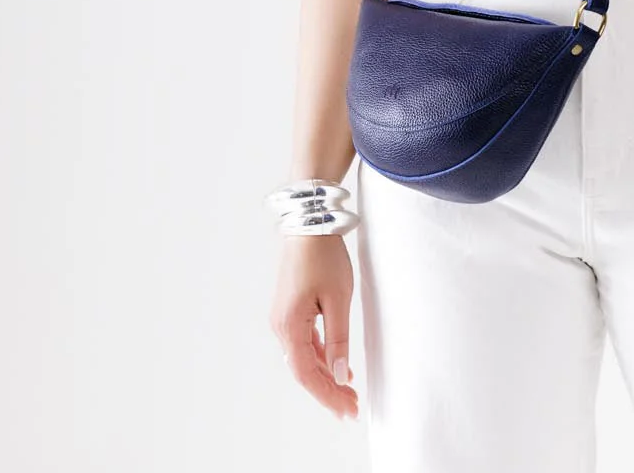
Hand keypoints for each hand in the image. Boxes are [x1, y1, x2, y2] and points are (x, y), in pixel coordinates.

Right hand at [269, 234, 358, 421]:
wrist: (310, 223)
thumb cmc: (324, 256)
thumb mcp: (338, 298)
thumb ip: (339, 338)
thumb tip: (341, 374)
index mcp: (289, 326)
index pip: (307, 374)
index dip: (327, 396)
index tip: (347, 410)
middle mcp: (280, 326)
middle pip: (304, 370)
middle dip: (329, 390)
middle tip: (352, 407)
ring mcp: (283, 318)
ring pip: (304, 358)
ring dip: (325, 375)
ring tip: (348, 392)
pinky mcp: (290, 310)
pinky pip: (304, 342)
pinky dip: (320, 357)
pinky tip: (335, 365)